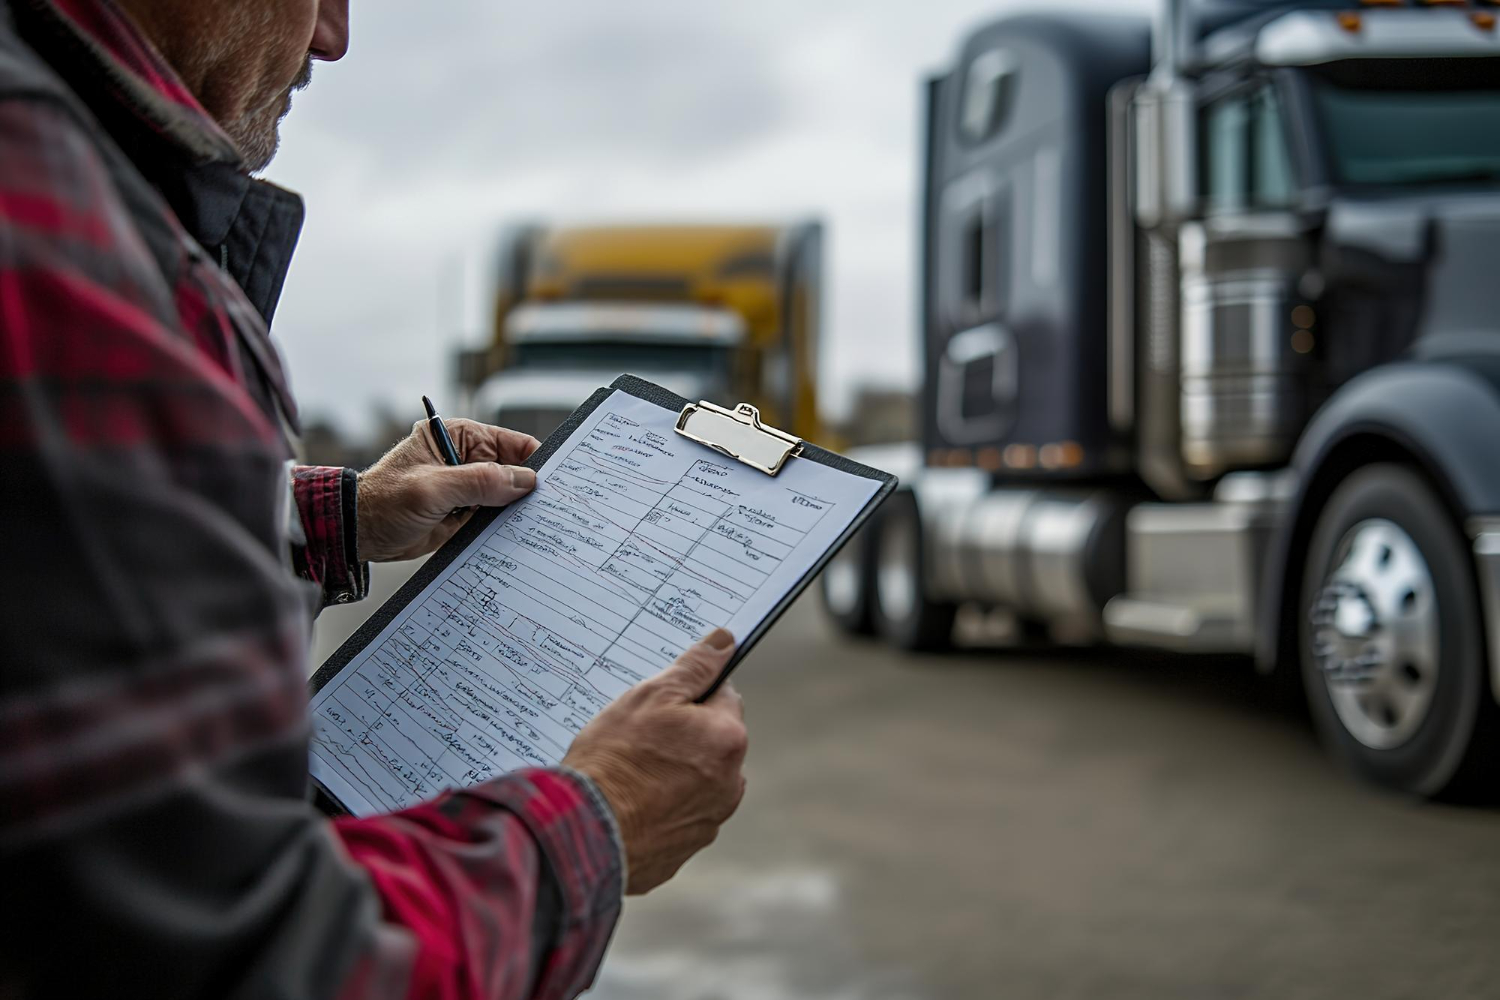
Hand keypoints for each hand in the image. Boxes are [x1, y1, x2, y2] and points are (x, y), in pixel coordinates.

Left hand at [356, 418, 540, 561]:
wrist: (358, 534)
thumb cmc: (383, 501)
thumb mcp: (432, 488)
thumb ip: (479, 482)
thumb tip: (523, 481)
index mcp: (458, 437)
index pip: (511, 443)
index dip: (535, 460)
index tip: (556, 481)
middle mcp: (467, 459)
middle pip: (514, 470)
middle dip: (530, 488)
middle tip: (552, 507)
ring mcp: (467, 487)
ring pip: (507, 496)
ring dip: (518, 509)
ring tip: (540, 524)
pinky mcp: (465, 512)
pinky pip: (495, 517)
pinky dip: (506, 525)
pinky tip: (519, 535)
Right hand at [563, 629, 747, 894]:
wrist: (585, 835)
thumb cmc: (614, 760)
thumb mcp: (651, 697)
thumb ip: (694, 668)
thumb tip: (726, 642)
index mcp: (728, 739)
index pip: (722, 696)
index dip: (689, 693)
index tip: (660, 702)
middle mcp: (730, 782)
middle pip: (710, 740)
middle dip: (683, 734)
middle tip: (638, 736)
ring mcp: (709, 820)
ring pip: (695, 778)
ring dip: (673, 771)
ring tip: (630, 772)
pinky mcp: (685, 847)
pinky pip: (677, 814)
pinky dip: (659, 806)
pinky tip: (628, 802)